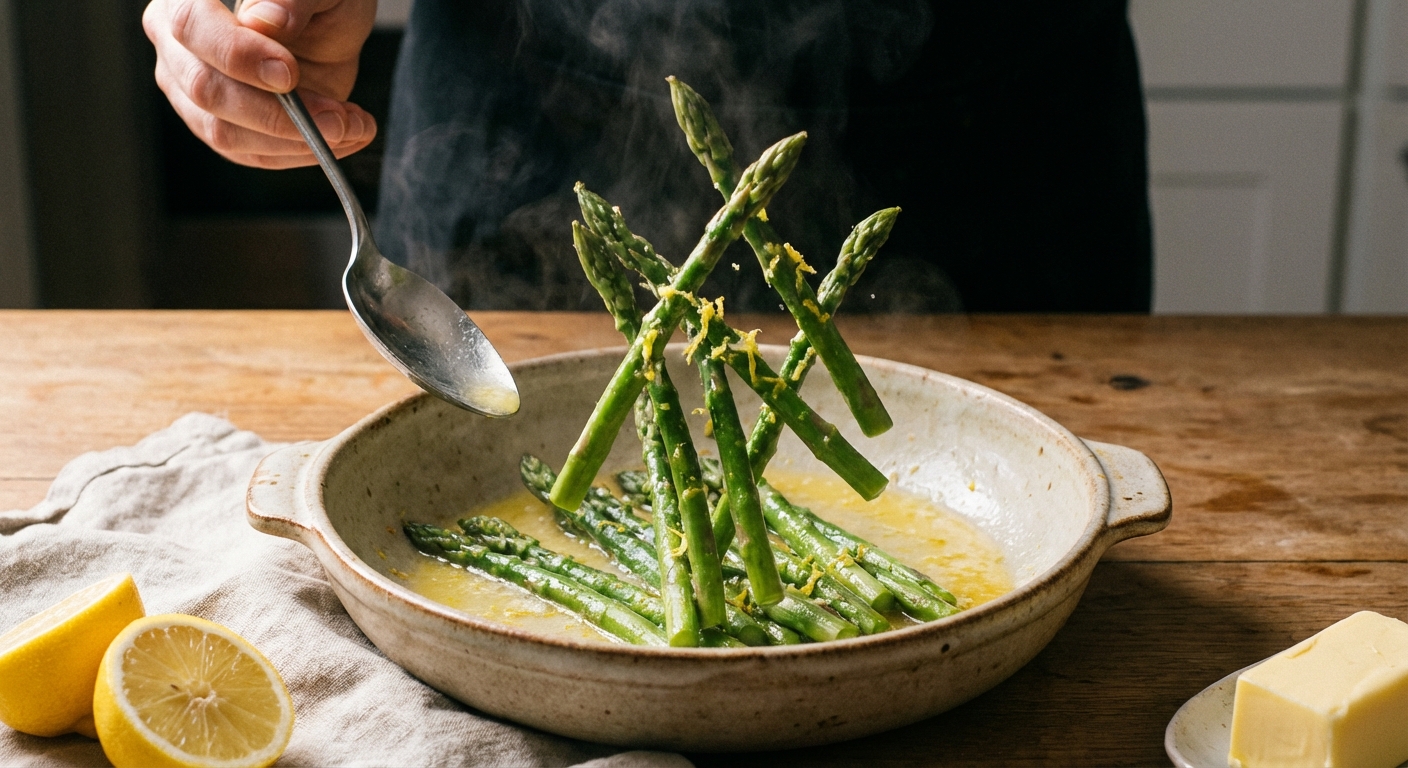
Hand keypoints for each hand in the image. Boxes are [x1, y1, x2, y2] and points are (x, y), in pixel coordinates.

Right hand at [144, 0, 377, 168]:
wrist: (329, 26)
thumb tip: (264, 21)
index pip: (192, 26)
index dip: (238, 55)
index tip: (288, 74)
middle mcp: (179, 47)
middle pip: (205, 89)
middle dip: (277, 113)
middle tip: (336, 117)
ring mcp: (194, 93)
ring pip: (226, 133)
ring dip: (296, 140)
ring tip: (350, 124)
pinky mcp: (223, 127)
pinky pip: (254, 154)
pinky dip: (303, 152)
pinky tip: (345, 136)